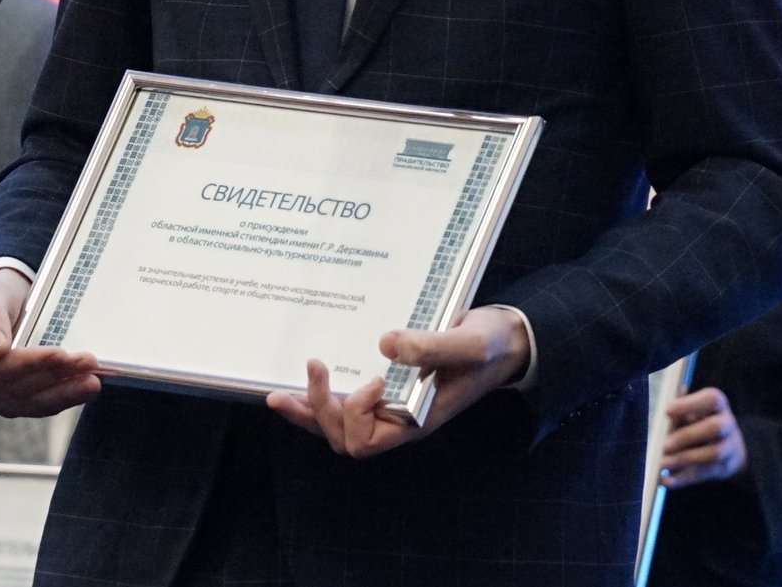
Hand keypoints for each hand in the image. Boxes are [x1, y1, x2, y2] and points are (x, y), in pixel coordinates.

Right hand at [0, 268, 103, 417]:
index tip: (60, 353)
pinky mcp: (8, 403)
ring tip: (92, 378)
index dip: (27, 364)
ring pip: (27, 402)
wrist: (2, 306)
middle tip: (88, 361)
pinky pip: (36, 406)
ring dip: (63, 391)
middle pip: (12, 387)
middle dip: (53, 375)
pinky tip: (84, 389)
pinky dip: (62, 399)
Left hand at [266, 305, 530, 458]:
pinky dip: (316, 399)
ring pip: (338, 427)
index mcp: (418, 420)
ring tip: (278, 395)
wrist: (503, 341)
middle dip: (322, 410)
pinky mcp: (385, 388)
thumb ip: (432, 346)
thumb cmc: (490, 347)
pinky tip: (295, 387)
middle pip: (345, 438)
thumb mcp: (469, 343)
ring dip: (308, 411)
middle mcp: (398, 420)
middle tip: (316, 366)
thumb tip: (384, 343)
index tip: (374, 379)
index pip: (370, 440)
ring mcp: (390, 407)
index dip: (359, 413)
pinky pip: (343, 406)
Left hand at [659, 387, 745, 486]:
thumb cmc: (699, 423)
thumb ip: (677, 413)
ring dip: (685, 459)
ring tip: (661, 463)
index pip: (711, 399)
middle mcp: (727, 424)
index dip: (689, 404)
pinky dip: (683, 478)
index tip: (666, 410)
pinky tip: (666, 480)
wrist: (727, 448)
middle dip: (687, 436)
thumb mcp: (690, 412)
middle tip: (664, 445)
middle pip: (714, 428)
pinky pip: (704, 474)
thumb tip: (658, 415)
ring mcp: (729, 448)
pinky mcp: (723, 469)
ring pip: (712, 454)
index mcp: (718, 405)